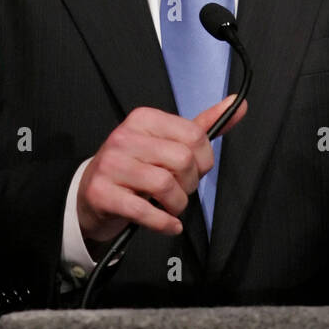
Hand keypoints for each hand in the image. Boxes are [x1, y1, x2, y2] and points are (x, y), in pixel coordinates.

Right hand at [77, 95, 247, 247]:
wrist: (91, 194)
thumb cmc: (135, 167)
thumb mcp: (166, 142)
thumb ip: (202, 125)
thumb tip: (237, 103)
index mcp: (144, 119)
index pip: (193, 135)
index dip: (203, 161)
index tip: (195, 170)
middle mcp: (124, 136)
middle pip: (182, 160)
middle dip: (190, 184)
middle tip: (181, 191)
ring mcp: (111, 164)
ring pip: (165, 185)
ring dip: (177, 205)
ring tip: (171, 207)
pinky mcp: (102, 192)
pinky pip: (144, 211)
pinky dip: (164, 223)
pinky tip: (167, 224)